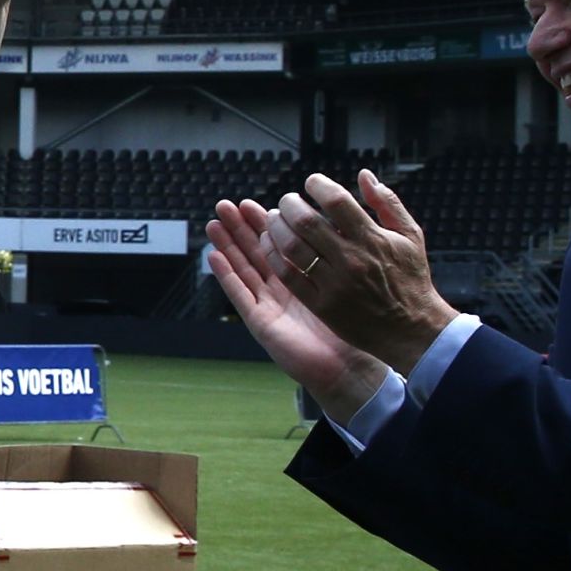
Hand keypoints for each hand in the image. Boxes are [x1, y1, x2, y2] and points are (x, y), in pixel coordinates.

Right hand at [207, 201, 388, 423]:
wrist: (350, 368)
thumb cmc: (356, 330)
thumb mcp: (349, 284)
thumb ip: (340, 256)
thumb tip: (343, 224)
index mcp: (304, 278)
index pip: (280, 245)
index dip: (265, 224)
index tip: (255, 202)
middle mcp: (284, 290)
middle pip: (256, 253)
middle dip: (240, 229)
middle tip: (227, 205)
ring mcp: (269, 306)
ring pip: (244, 269)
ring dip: (227, 246)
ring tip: (214, 223)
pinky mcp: (261, 323)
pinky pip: (241, 295)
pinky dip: (226, 275)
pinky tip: (214, 256)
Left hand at [274, 170, 457, 371]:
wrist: (411, 329)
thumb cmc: (410, 279)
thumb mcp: (410, 236)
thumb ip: (388, 203)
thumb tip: (365, 175)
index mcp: (372, 238)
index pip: (336, 201)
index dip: (318, 186)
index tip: (311, 183)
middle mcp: (351, 259)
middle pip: (306, 222)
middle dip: (289, 204)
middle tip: (287, 201)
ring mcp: (334, 283)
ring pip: (292, 247)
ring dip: (276, 227)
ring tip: (275, 219)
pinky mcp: (322, 304)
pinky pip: (289, 275)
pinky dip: (274, 255)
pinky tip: (271, 244)